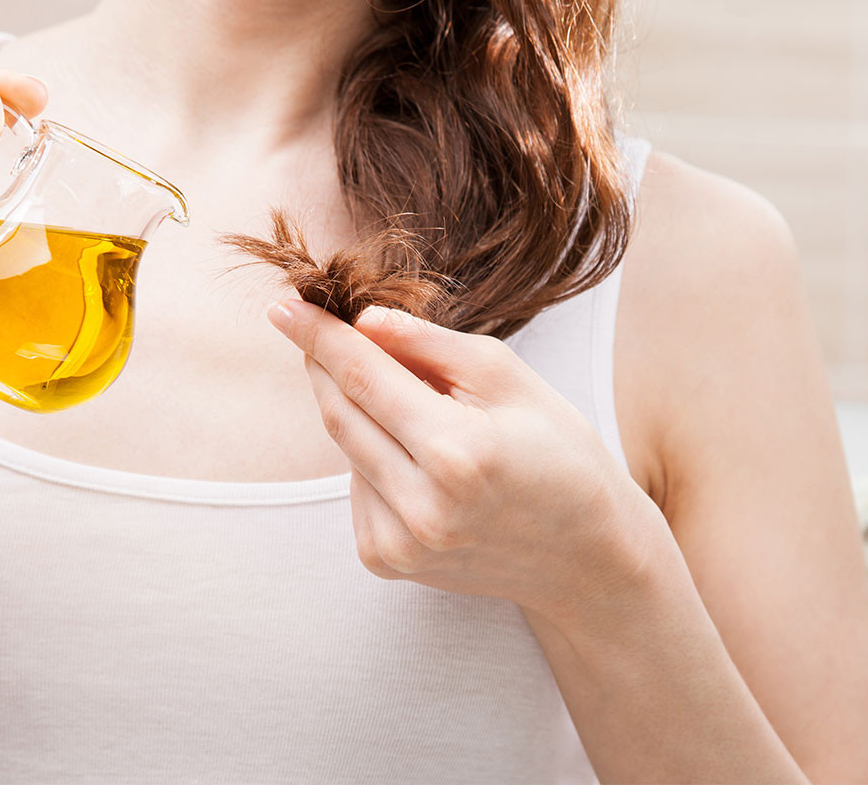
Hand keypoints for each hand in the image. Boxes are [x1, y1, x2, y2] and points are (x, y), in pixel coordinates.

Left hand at [267, 298, 656, 621]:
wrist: (584, 555)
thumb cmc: (560, 453)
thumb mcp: (510, 380)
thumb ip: (431, 346)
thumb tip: (363, 323)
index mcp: (458, 452)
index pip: (363, 377)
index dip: (317, 335)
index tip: (282, 305)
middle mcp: (421, 505)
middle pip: (340, 412)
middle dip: (324, 364)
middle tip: (323, 329)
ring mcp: (400, 543)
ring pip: (346, 449)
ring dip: (360, 412)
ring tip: (420, 411)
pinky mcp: (388, 562)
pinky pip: (357, 488)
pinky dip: (373, 458)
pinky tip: (419, 461)